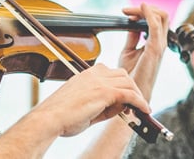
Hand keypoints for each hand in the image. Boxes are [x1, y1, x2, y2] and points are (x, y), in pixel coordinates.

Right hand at [29, 64, 150, 136]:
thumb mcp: (86, 107)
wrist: (49, 119)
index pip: (111, 73)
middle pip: (123, 75)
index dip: (121, 85)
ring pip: (128, 82)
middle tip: (136, 104)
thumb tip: (122, 107)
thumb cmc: (62, 116)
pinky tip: (144, 110)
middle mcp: (93, 74)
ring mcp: (99, 82)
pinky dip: (140, 102)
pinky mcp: (104, 92)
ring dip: (137, 95)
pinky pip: (129, 94)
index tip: (126, 97)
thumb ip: (104, 105)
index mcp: (86, 74)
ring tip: (141, 108)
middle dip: (132, 88)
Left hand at [118, 3, 168, 72]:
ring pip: (161, 17)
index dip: (143, 12)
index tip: (127, 14)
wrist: (132, 92)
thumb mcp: (128, 51)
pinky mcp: (154, 50)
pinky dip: (149, 14)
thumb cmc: (131, 76)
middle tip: (128, 11)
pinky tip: (141, 8)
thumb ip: (132, 37)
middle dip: (146, 8)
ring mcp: (159, 46)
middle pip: (162, 16)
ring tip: (129, 11)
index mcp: (155, 43)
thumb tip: (131, 23)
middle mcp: (160, 43)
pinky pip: (155, 27)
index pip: (157, 20)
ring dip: (144, 10)